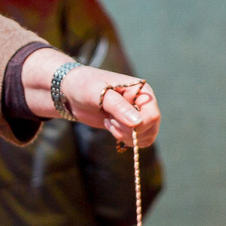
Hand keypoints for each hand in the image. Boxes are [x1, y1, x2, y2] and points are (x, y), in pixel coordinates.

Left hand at [25, 54, 159, 148]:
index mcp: (142, 91)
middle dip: (130, 132)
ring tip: (109, 124)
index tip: (113, 119)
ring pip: (146, 137)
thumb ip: (119, 107)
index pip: (153, 116)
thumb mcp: (100, 94)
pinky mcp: (129, 124)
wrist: (72, 91)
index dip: (137, 125)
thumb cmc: (85, 85)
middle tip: (109, 122)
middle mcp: (143, 103)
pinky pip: (138, 140)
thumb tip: (138, 123)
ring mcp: (137, 115)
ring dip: (127, 137)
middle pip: (151, 128)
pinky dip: (125, 140)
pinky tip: (110, 127)